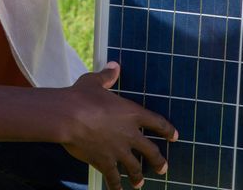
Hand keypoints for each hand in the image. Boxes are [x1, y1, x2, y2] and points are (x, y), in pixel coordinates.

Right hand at [60, 62, 177, 189]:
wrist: (68, 116)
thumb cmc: (80, 96)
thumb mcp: (94, 82)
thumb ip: (107, 76)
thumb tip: (114, 66)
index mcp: (131, 113)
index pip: (157, 123)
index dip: (167, 130)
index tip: (175, 136)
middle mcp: (130, 134)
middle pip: (151, 151)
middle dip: (158, 161)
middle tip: (163, 167)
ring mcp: (118, 151)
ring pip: (135, 168)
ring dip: (138, 176)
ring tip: (140, 183)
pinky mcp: (104, 162)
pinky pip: (113, 178)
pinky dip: (115, 186)